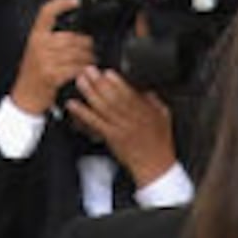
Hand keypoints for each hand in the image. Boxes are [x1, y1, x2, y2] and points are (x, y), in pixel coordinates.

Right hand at [11, 8, 97, 117]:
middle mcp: (39, 45)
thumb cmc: (33, 76)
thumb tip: (75, 34)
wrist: (25, 97)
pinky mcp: (51, 74)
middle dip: (86, 43)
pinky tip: (85, 71)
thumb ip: (51, 41)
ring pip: (76, 53)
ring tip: (91, 61)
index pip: (47, 12)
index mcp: (35, 36)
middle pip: (71, 36)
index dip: (62, 3)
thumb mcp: (37, 52)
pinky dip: (83, 70)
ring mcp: (45, 60)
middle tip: (92, 49)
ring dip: (88, 58)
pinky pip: (75, 68)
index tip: (76, 0)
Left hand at [63, 65, 176, 185]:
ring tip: (80, 81)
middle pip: (113, 97)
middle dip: (99, 82)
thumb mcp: (164, 116)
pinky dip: (83, 113)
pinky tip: (73, 105)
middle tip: (88, 70)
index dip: (117, 81)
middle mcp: (131, 118)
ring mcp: (120, 128)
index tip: (107, 71)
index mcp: (145, 111)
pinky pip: (95, 123)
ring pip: (103, 107)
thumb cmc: (160, 143)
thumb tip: (145, 88)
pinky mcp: (111, 138)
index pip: (129, 93)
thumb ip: (154, 100)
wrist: (156, 166)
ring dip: (89, 93)